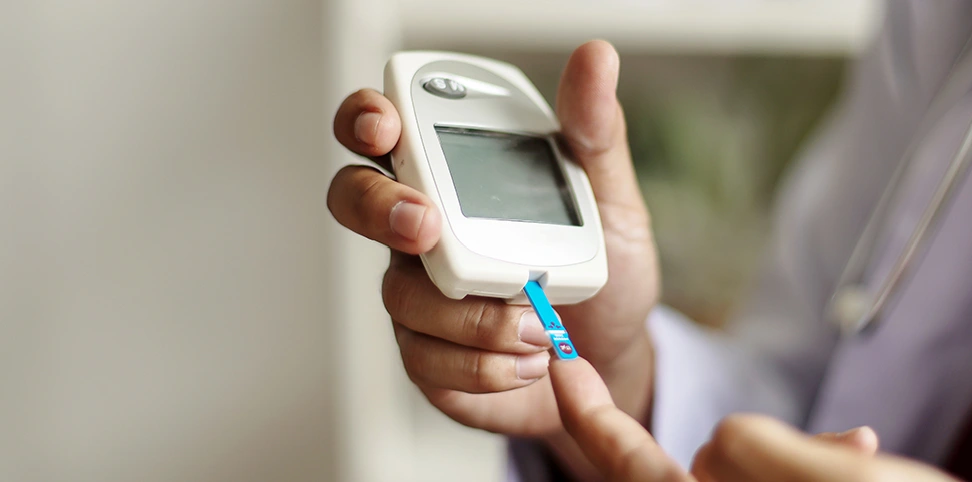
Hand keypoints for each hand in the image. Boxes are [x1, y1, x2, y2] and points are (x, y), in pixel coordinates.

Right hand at [325, 40, 658, 439]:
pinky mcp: (430, 355)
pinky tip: (524, 360)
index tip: (386, 128)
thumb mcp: (612, 198)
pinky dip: (479, 364)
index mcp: (458, 175)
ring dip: (466, 312)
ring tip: (533, 322)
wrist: (616, 355)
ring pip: (400, 291)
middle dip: (379, 208)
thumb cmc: (606, 270)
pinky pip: (425, 358)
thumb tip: (595, 61)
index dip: (366, 119)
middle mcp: (426, 229)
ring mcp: (422, 292)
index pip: (388, 131)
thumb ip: (594, 133)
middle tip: (427, 227)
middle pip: (355, 199)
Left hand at [550, 358, 960, 481]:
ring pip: (734, 478)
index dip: (588, 415)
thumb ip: (761, 456)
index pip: (629, 469)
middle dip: (683, 436)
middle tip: (653, 390)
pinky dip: (806, 465)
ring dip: (778, 454)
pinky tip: (863, 452)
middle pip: (673, 475)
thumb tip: (715, 444)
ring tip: (859, 449)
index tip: (562, 365)